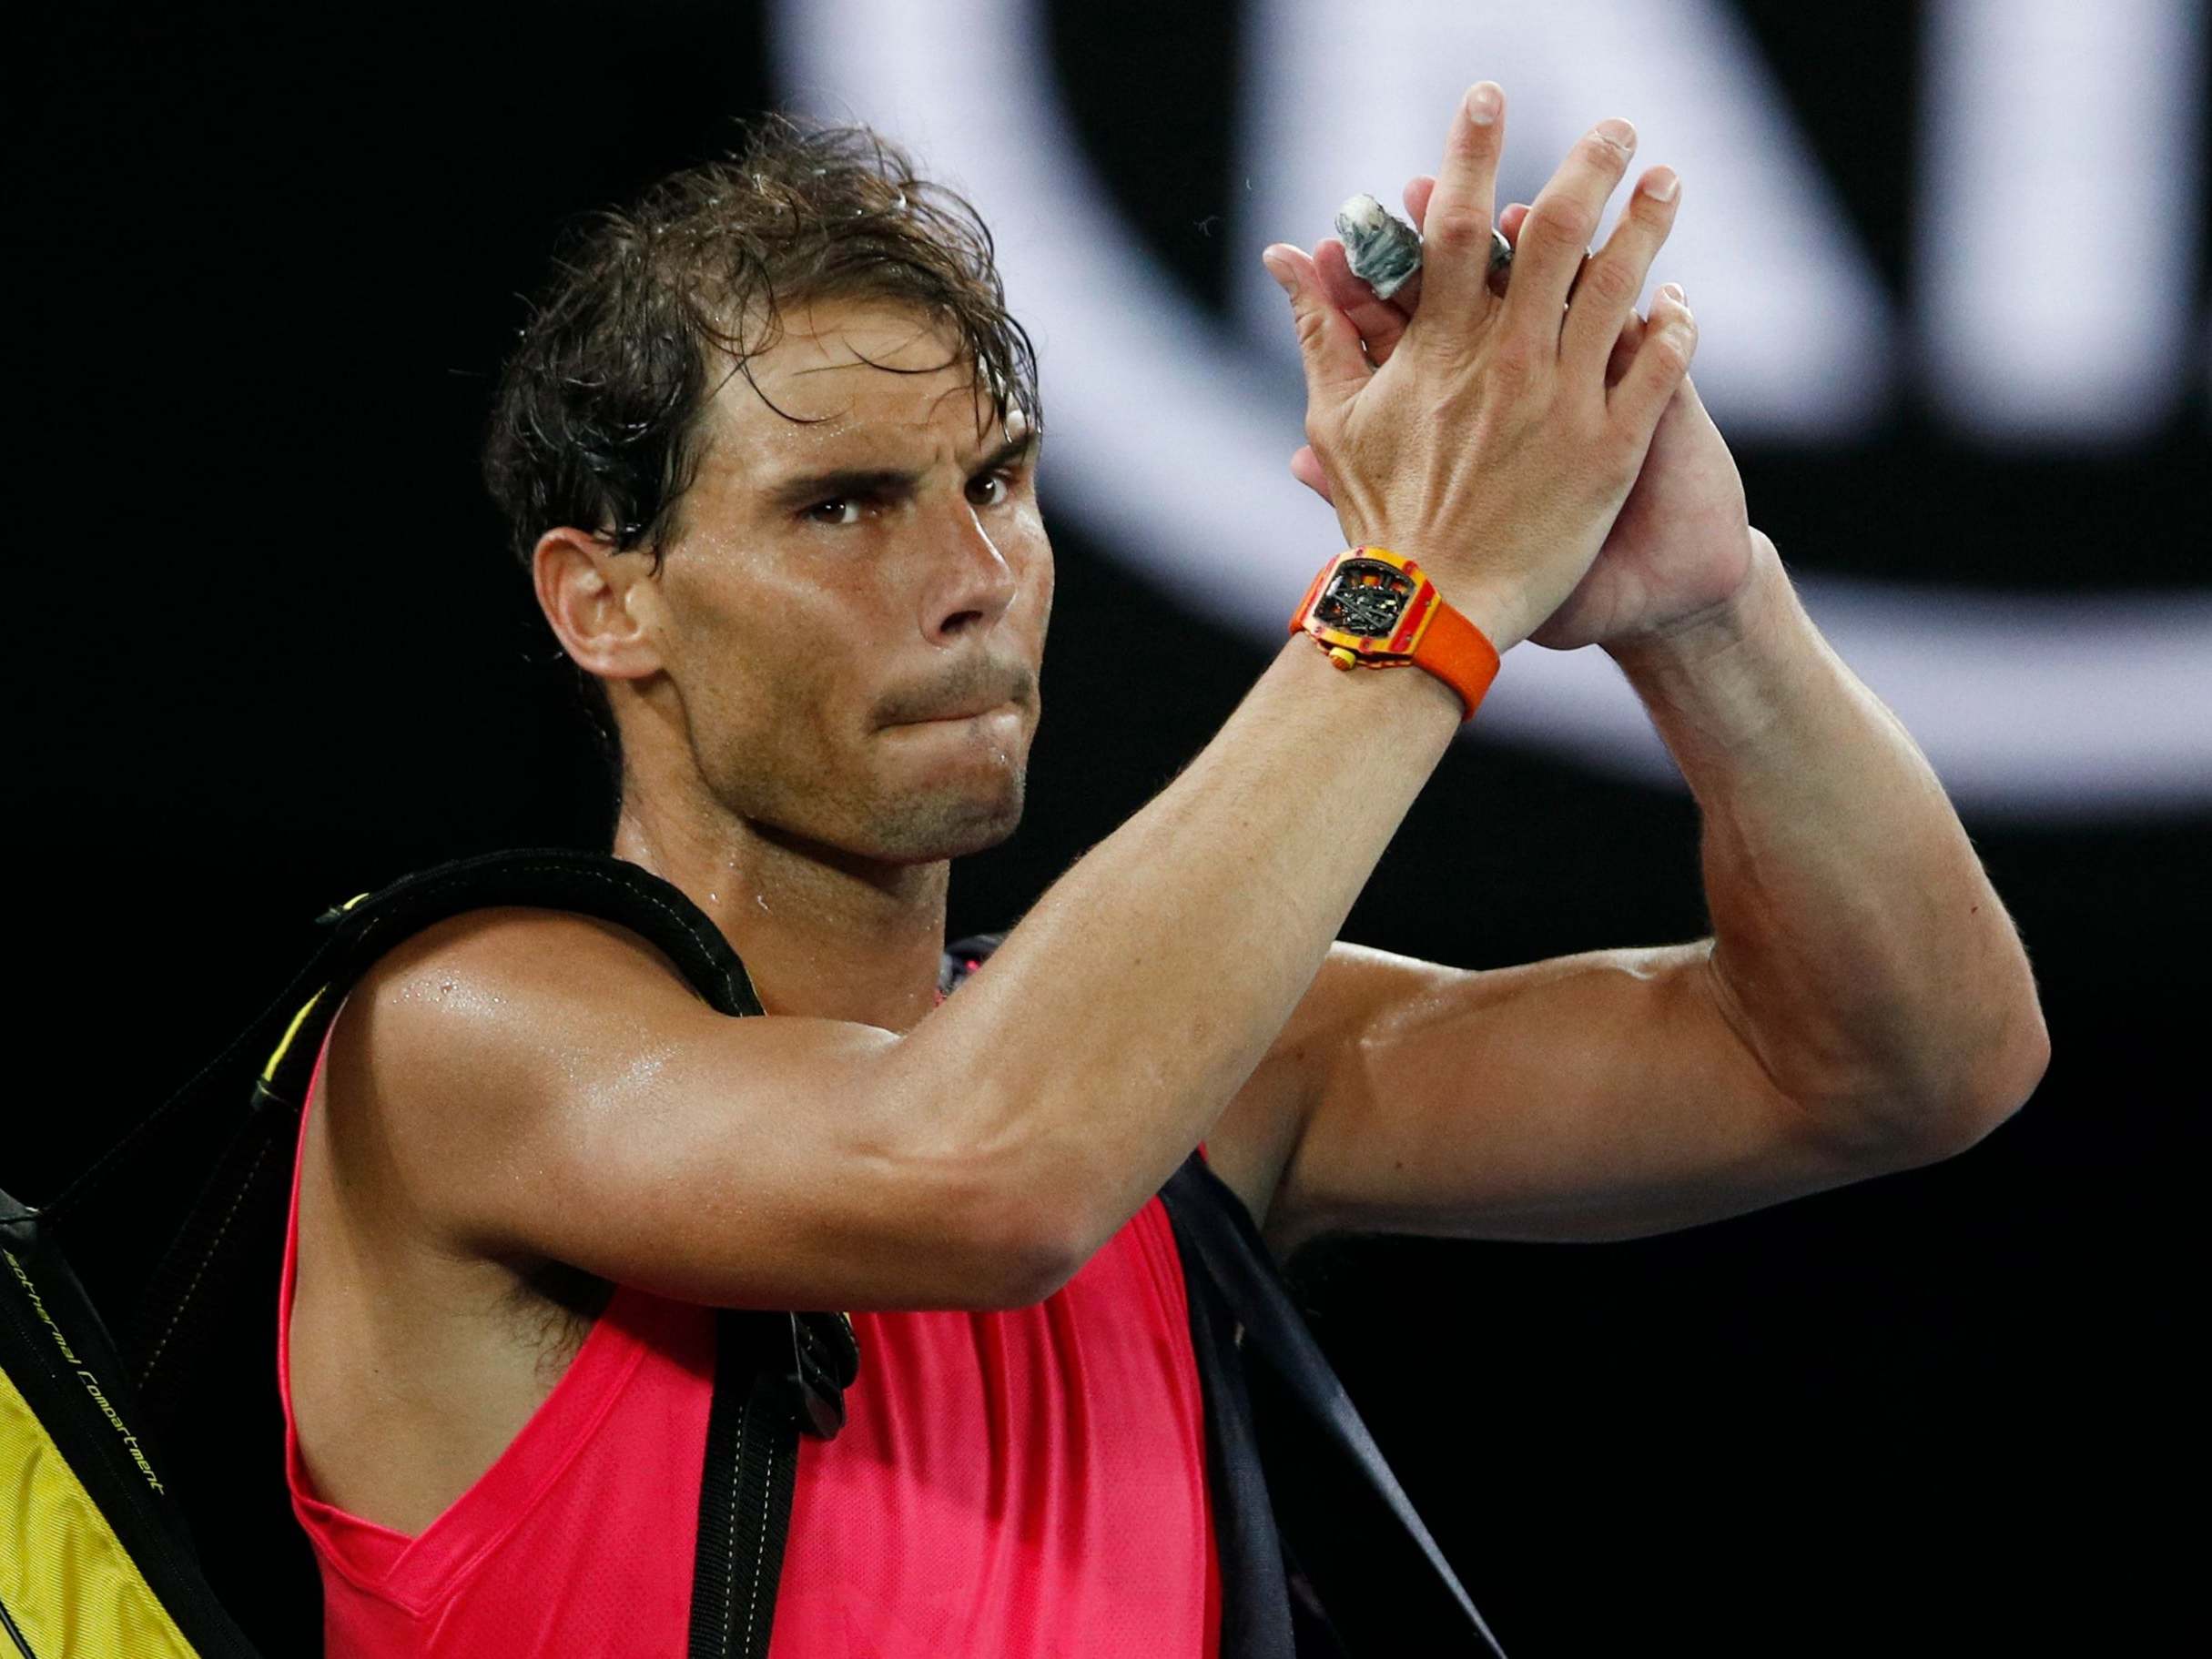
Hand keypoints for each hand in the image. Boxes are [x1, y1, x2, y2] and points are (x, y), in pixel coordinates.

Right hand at [1262, 83, 1696, 653]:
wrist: (1434, 610)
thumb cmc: (1380, 519)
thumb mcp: (1337, 419)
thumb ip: (1321, 330)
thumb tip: (1286, 261)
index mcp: (1440, 350)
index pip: (1458, 227)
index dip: (1470, 156)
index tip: (1486, 99)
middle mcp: (1506, 363)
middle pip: (1554, 237)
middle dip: (1586, 168)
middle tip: (1614, 125)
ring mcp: (1565, 406)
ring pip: (1619, 288)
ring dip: (1647, 224)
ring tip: (1666, 178)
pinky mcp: (1611, 452)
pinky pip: (1658, 368)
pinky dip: (1673, 325)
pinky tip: (1680, 297)